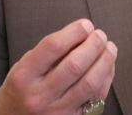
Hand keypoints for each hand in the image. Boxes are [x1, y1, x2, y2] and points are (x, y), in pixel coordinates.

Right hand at [0, 19, 117, 114]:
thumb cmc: (22, 88)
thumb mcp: (24, 66)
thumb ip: (49, 52)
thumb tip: (82, 34)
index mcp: (24, 76)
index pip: (54, 47)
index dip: (74, 32)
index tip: (85, 25)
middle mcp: (39, 95)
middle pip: (75, 65)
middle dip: (93, 45)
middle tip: (99, 35)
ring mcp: (57, 110)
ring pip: (89, 83)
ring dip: (105, 61)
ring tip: (109, 48)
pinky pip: (96, 96)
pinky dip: (106, 78)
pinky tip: (108, 66)